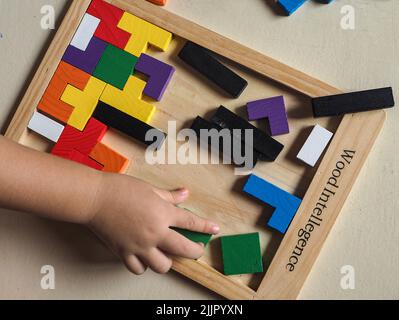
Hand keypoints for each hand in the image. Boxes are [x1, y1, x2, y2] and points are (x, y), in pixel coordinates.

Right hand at [87, 173, 219, 274]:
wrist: (95, 198)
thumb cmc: (120, 189)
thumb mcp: (150, 188)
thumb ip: (170, 196)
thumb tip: (185, 194)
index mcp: (162, 214)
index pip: (191, 223)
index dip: (206, 227)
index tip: (215, 229)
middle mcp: (154, 233)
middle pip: (183, 249)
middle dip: (195, 251)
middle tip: (197, 249)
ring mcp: (139, 245)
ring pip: (163, 265)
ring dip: (169, 261)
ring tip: (168, 254)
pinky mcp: (124, 252)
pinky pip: (139, 268)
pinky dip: (144, 266)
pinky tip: (145, 258)